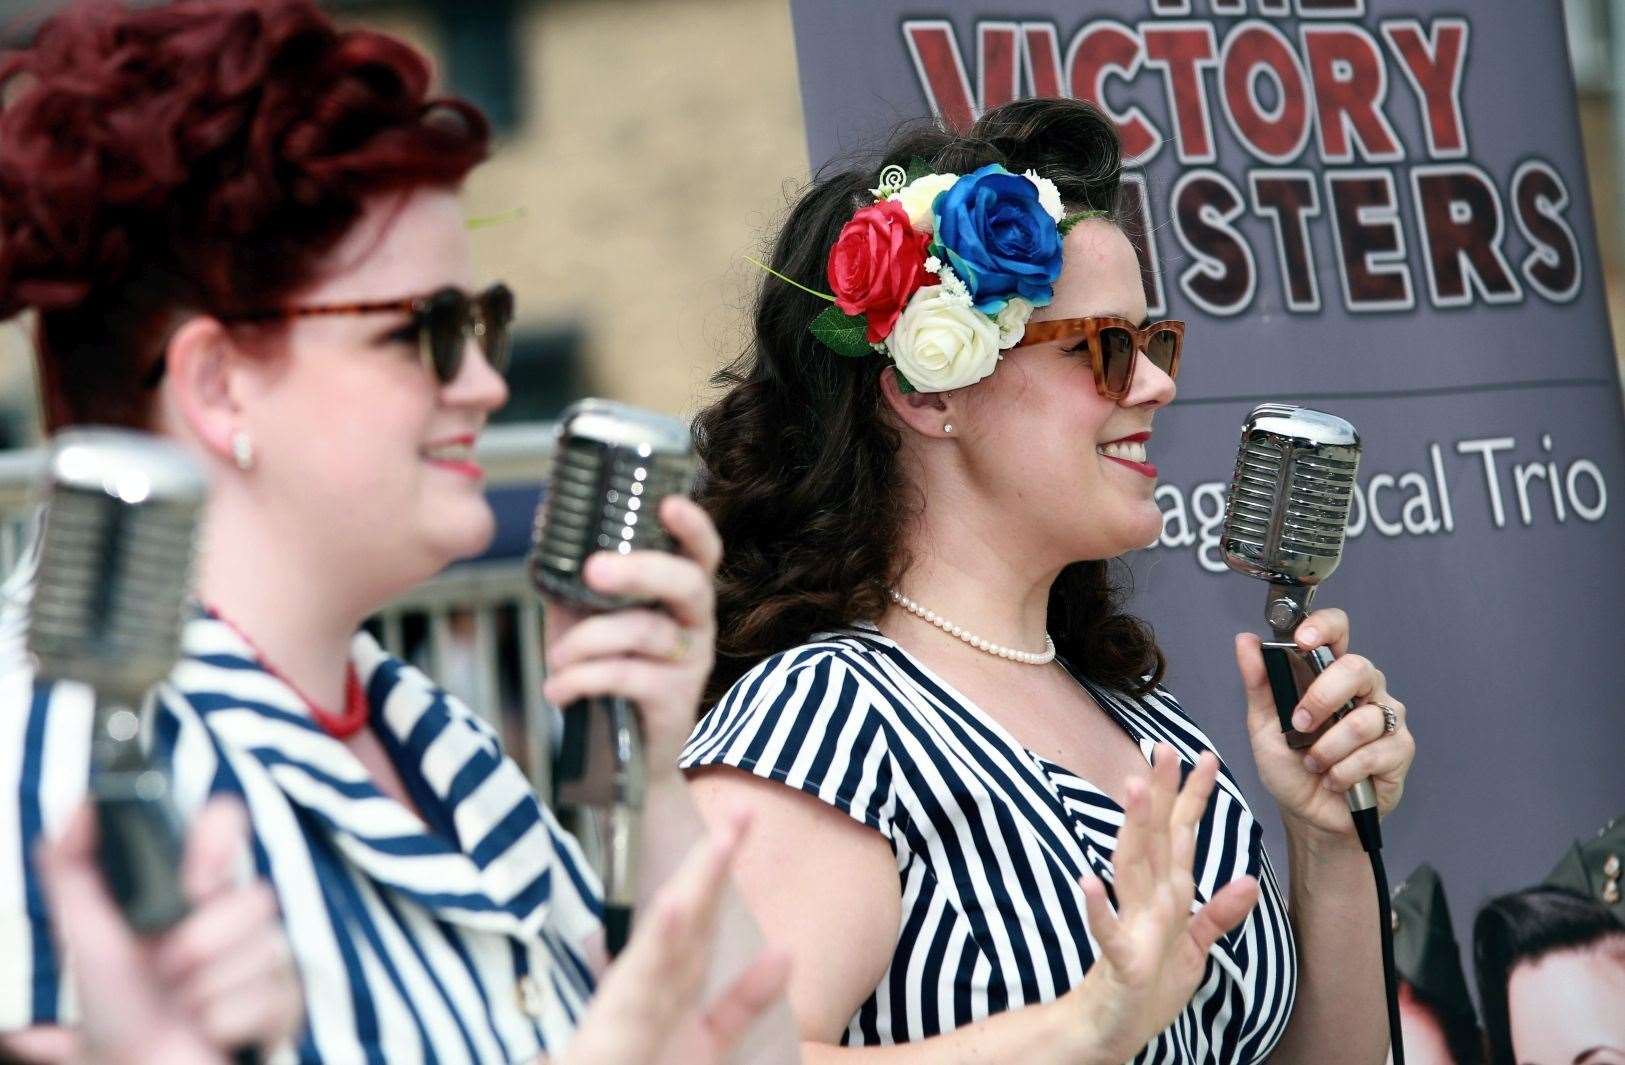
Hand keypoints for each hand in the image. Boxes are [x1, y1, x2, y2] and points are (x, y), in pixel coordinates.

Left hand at [36, 797, 303, 1064]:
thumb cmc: (110, 1008)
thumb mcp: (83, 933)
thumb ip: (73, 866)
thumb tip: (82, 805)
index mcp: (192, 890)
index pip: (226, 828)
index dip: (221, 835)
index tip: (199, 863)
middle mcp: (236, 917)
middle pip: (256, 897)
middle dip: (196, 946)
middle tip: (162, 973)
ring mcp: (268, 958)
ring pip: (261, 952)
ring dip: (205, 992)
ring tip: (182, 1010)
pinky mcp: (288, 1002)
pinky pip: (270, 996)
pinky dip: (226, 1020)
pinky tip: (209, 1029)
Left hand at [541, 496, 720, 777]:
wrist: (619, 753)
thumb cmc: (607, 670)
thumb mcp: (587, 618)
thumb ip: (576, 579)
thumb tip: (549, 522)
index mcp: (680, 593)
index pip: (701, 551)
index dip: (692, 525)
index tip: (668, 503)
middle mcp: (697, 622)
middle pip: (687, 583)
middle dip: (641, 570)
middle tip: (595, 569)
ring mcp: (691, 662)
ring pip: (645, 632)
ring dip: (587, 640)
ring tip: (555, 657)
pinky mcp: (675, 701)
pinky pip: (626, 677)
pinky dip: (581, 680)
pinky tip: (556, 689)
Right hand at [559, 813, 790, 1064]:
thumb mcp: (707, 1041)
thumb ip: (742, 1001)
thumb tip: (785, 951)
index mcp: (674, 986)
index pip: (702, 919)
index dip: (721, 869)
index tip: (745, 819)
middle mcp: (649, 990)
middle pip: (685, 919)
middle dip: (711, 866)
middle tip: (742, 814)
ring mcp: (627, 1011)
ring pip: (662, 945)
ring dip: (688, 893)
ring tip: (718, 846)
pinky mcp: (608, 1039)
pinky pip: (631, 995)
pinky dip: (653, 950)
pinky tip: (673, 908)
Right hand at [1063, 744, 1259, 1063]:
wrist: (1112, 1028)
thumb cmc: (1150, 984)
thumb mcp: (1195, 948)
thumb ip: (1218, 913)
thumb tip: (1248, 880)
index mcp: (1168, 893)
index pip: (1181, 835)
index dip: (1193, 797)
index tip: (1205, 756)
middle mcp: (1147, 900)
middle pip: (1154, 837)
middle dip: (1159, 793)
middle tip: (1163, 749)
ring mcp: (1131, 926)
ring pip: (1131, 869)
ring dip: (1131, 829)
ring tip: (1132, 790)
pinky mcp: (1121, 960)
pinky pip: (1109, 933)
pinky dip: (1098, 910)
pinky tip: (1089, 886)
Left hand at [1234, 608, 1415, 839]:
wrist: (1308, 813)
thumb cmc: (1289, 766)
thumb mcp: (1263, 725)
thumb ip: (1258, 683)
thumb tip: (1245, 641)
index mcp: (1328, 673)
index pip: (1338, 630)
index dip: (1324, 627)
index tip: (1302, 641)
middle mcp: (1363, 688)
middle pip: (1358, 668)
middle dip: (1322, 699)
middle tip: (1299, 726)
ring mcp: (1386, 717)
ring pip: (1363, 719)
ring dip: (1327, 749)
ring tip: (1314, 764)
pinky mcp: (1400, 748)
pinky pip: (1374, 753)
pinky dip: (1343, 771)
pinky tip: (1334, 780)